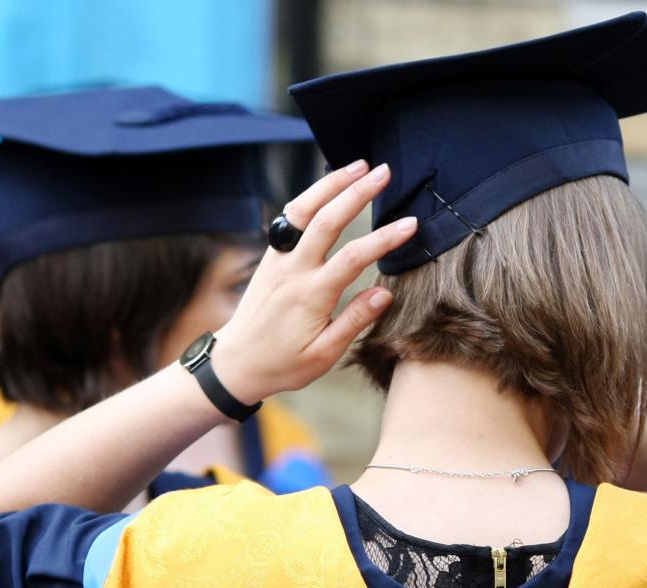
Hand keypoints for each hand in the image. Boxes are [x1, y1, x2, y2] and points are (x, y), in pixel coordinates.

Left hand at [211, 160, 417, 403]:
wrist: (236, 362)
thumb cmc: (283, 363)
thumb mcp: (324, 355)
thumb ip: (354, 321)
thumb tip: (383, 293)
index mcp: (311, 296)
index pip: (353, 257)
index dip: (384, 238)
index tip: (410, 224)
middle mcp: (293, 270)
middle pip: (327, 219)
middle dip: (358, 192)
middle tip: (385, 173)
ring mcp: (279, 259)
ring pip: (304, 209)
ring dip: (331, 183)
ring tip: (359, 165)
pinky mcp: (271, 257)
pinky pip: (290, 218)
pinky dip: (311, 196)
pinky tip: (329, 186)